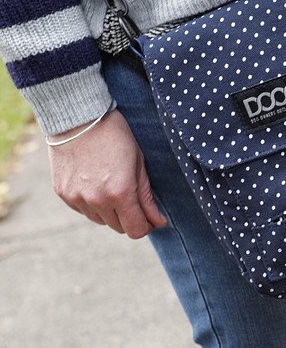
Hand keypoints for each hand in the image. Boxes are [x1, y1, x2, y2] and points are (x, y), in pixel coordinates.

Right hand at [48, 108, 167, 238]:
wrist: (78, 116)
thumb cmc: (115, 135)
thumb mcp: (138, 163)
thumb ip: (147, 197)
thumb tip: (159, 222)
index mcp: (120, 193)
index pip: (136, 230)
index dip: (146, 226)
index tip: (150, 218)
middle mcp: (97, 200)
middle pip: (118, 228)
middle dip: (129, 218)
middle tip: (132, 197)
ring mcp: (77, 198)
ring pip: (100, 220)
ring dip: (109, 211)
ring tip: (111, 185)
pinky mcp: (63, 193)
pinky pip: (83, 210)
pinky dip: (91, 203)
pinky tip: (94, 182)